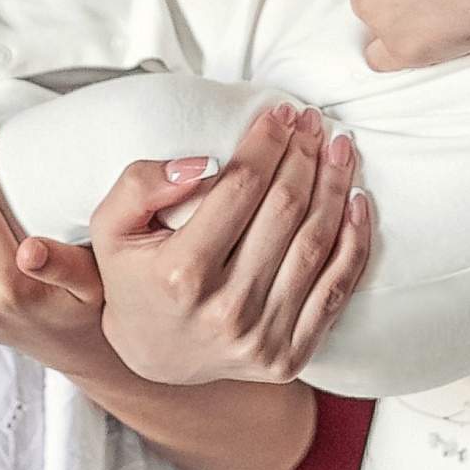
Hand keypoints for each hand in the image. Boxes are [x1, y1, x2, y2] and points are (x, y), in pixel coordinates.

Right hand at [87, 101, 370, 382]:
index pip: (241, 187)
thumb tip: (202, 163)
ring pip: (316, 244)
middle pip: (285, 210)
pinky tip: (358, 202)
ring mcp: (261, 337)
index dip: (266, 142)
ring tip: (340, 148)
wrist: (154, 357)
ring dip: (335, 186)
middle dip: (304, 155)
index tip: (280, 112)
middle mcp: (225, 309)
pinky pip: (337, 290)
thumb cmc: (134, 278)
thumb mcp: (112, 226)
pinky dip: (355, 242)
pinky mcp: (289, 356)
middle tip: (313, 121)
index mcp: (181, 273)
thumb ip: (141, 183)